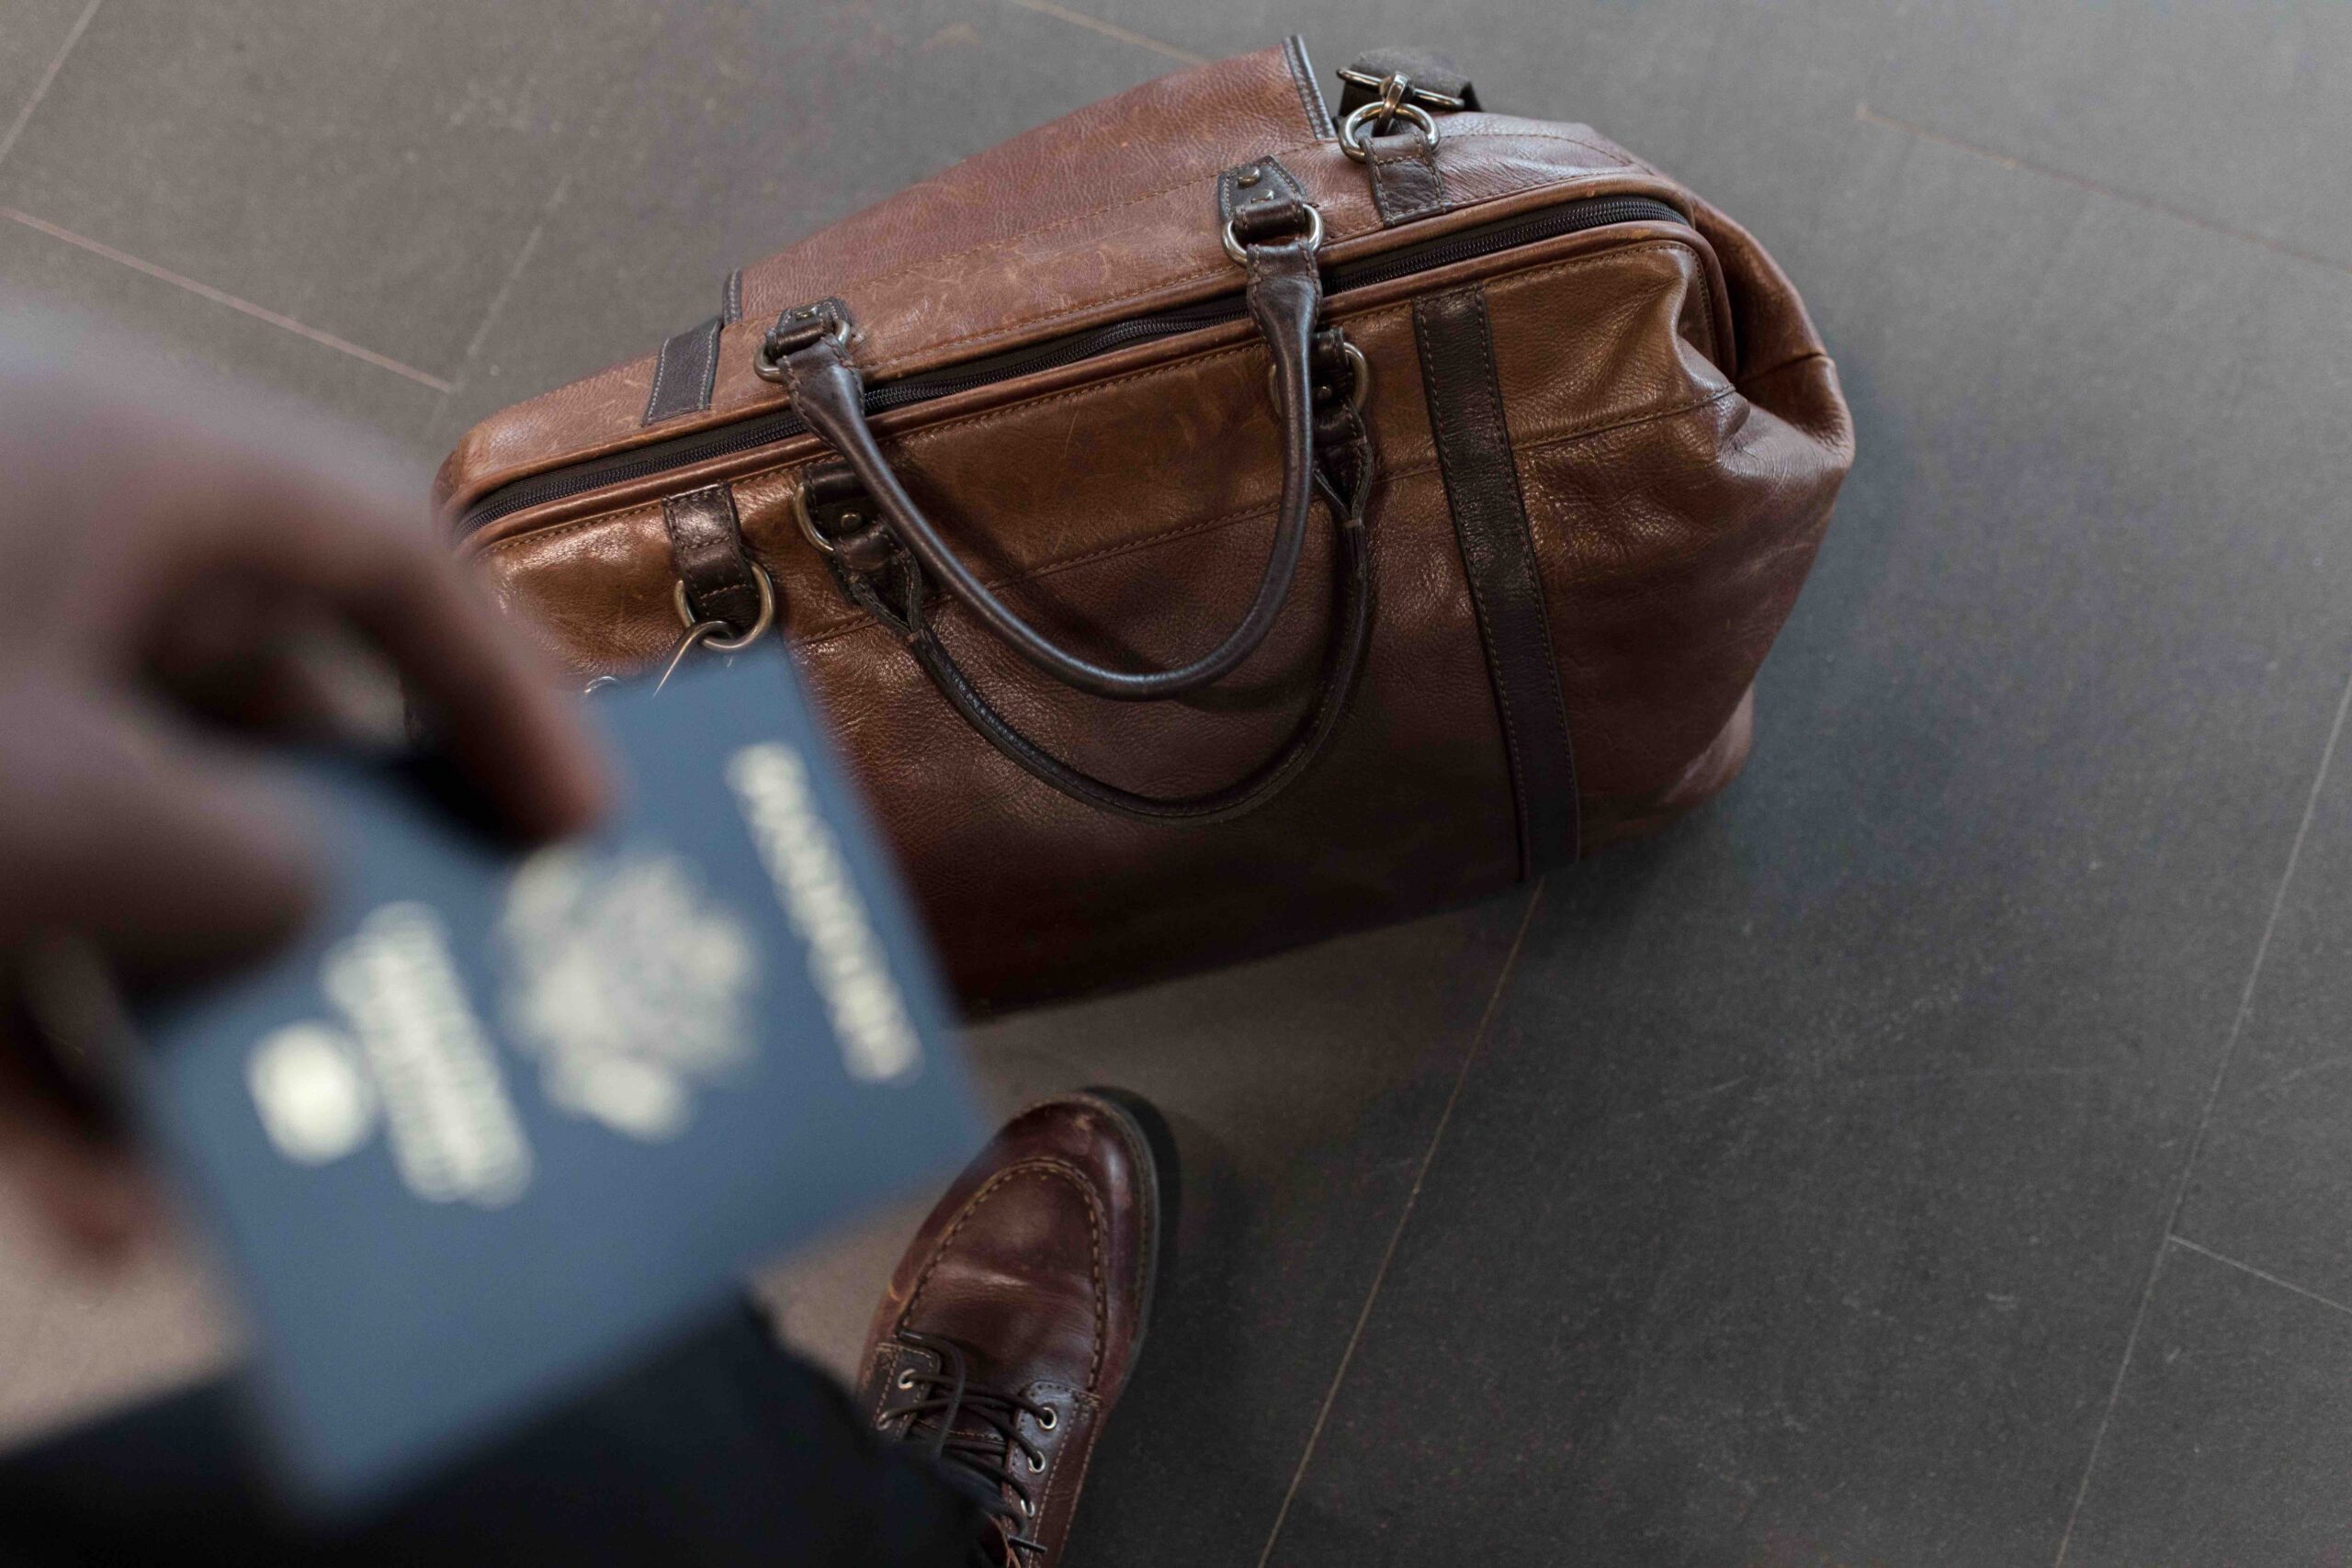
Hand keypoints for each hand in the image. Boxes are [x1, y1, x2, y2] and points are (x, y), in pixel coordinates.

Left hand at [0, 324, 609, 1256]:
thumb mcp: (71, 809)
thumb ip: (248, 863)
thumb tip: (297, 901)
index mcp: (128, 465)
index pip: (386, 560)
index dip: (508, 702)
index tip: (584, 840)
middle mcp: (36, 546)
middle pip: (254, 720)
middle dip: (339, 896)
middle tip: (443, 1001)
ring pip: (103, 850)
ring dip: (179, 1021)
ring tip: (260, 1168)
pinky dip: (22, 1055)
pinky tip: (70, 1208)